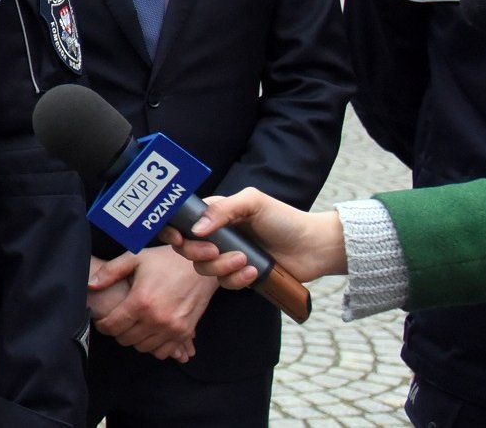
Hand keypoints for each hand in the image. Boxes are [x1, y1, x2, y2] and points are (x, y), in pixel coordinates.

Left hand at [89, 247, 215, 361]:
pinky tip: (149, 332)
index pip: (112, 326)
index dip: (102, 325)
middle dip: (117, 332)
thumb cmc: (165, 260)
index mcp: (141, 301)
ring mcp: (171, 328)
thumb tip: (90, 284)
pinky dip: (153, 345)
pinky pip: (162, 351)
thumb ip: (110, 272)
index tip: (101, 321)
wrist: (201, 266)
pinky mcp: (183, 333)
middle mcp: (156, 319)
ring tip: (132, 325)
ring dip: (134, 339)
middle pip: (125, 339)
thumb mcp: (135, 258)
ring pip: (142, 347)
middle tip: (117, 321)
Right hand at [156, 187, 346, 287]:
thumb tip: (197, 228)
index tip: (177, 238)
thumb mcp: (253, 202)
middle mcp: (217, 236)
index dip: (173, 231)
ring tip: (245, 260)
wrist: (312, 247)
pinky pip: (225, 284)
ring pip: (204, 269)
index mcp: (215, 214)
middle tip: (216, 250)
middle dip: (197, 252)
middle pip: (187, 249)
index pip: (182, 222)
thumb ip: (223, 209)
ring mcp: (227, 257)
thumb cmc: (284, 219)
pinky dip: (238, 279)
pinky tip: (254, 272)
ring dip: (222, 267)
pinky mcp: (240, 276)